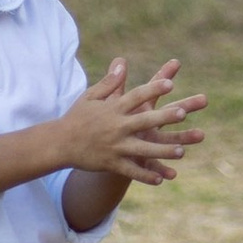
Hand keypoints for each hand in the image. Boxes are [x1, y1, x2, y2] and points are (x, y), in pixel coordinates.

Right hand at [59, 57, 203, 185]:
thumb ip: (109, 82)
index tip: (170, 83)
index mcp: (113, 108)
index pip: (136, 96)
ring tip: (182, 151)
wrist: (59, 143)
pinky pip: (130, 171)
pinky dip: (144, 176)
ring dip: (162, 151)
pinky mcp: (110, 163)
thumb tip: (122, 63)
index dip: (153, 89)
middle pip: (143, 120)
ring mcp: (114, 146)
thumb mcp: (91, 96)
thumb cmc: (77, 117)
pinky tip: (161, 180)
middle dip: (163, 117)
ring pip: (142, 149)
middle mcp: (116, 127)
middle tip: (183, 113)